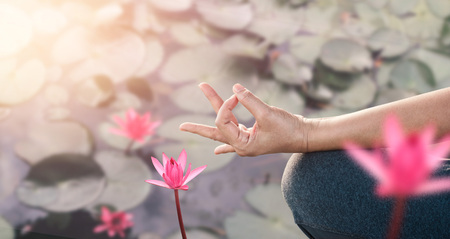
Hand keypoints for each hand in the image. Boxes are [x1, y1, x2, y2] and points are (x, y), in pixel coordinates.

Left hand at [179, 83, 310, 155]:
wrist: (304, 136)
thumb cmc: (288, 128)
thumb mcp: (268, 113)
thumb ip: (249, 100)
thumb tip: (234, 88)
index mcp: (242, 144)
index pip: (223, 121)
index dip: (226, 105)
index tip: (237, 95)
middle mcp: (241, 146)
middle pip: (216, 131)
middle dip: (198, 127)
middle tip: (180, 126)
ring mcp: (245, 142)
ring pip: (224, 128)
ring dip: (214, 116)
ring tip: (189, 123)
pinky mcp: (251, 137)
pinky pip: (233, 138)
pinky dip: (224, 142)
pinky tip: (216, 150)